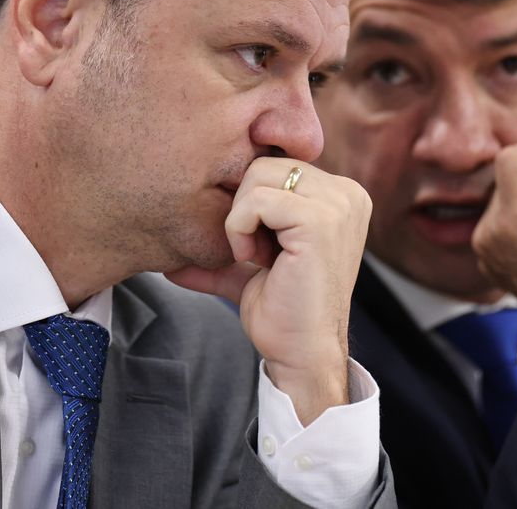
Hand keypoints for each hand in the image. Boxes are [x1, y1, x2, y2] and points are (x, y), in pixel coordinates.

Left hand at [165, 157, 371, 424]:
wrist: (302, 354)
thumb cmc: (284, 313)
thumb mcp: (250, 265)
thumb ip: (221, 244)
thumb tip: (169, 252)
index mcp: (340, 195)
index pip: (275, 164)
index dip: (249, 201)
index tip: (257, 245)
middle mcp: (347, 193)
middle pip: (264, 163)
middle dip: (243, 206)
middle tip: (252, 252)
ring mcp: (338, 204)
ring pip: (257, 174)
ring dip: (240, 219)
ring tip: (254, 256)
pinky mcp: (320, 221)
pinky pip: (256, 200)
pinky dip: (239, 229)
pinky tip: (253, 259)